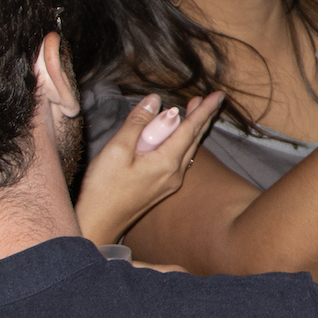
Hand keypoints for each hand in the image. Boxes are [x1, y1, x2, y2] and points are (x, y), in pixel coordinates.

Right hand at [73, 92, 225, 244]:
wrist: (98, 223)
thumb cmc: (103, 188)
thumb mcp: (117, 150)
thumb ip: (138, 123)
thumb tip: (155, 101)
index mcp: (166, 161)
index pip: (190, 128)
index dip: (204, 109)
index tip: (218, 95)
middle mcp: (174, 173)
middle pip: (193, 138)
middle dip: (202, 117)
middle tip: (211, 98)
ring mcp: (169, 181)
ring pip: (187, 149)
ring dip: (192, 128)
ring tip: (194, 110)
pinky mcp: (162, 186)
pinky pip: (178, 158)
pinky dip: (181, 142)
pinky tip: (177, 137)